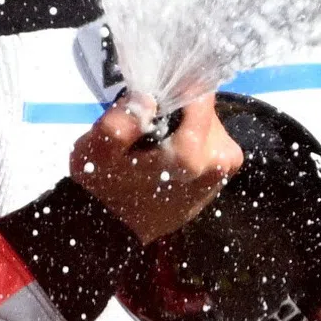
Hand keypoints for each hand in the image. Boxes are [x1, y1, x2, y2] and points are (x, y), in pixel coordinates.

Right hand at [70, 92, 242, 244]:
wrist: (110, 233)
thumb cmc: (103, 187)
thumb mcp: (98, 149)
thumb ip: (122, 120)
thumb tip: (147, 98)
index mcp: (193, 152)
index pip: (199, 93)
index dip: (174, 87)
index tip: (152, 97)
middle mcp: (218, 163)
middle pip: (205, 110)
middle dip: (177, 109)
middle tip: (146, 125)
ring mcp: (221, 176)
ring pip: (207, 126)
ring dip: (182, 126)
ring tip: (151, 143)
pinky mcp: (216, 184)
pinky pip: (207, 146)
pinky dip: (187, 143)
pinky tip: (161, 157)